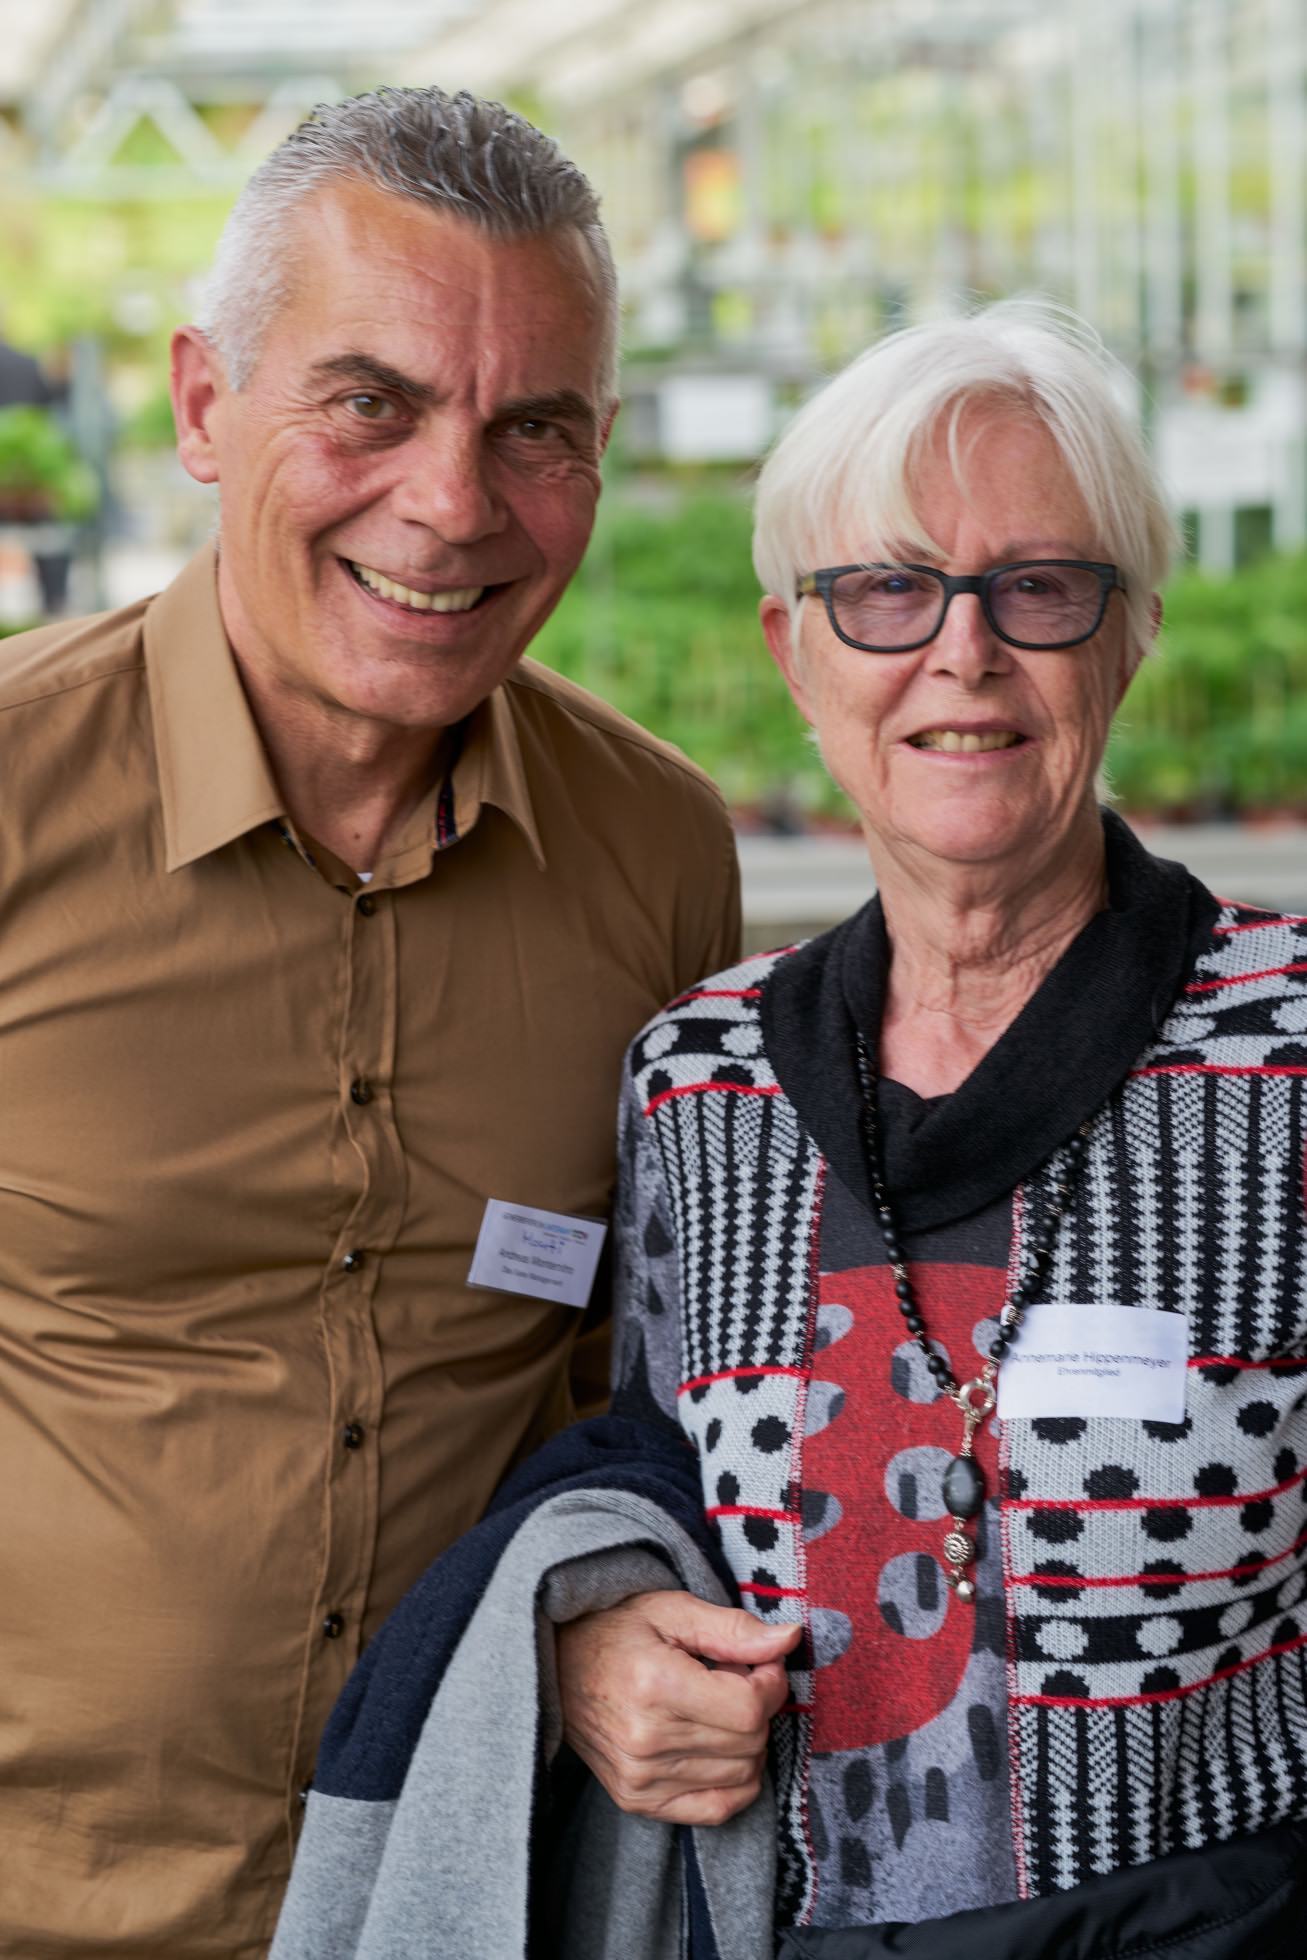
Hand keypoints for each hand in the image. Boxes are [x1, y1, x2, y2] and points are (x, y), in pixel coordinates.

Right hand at [556, 1589, 800, 1824]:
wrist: (553, 1667)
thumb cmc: (615, 1630)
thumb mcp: (672, 1611)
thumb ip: (732, 1629)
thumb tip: (790, 1639)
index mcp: (656, 1687)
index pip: (750, 1709)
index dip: (770, 1682)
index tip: (759, 1663)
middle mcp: (646, 1741)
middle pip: (750, 1743)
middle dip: (757, 1708)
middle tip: (731, 1679)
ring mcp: (639, 1779)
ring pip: (741, 1776)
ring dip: (745, 1742)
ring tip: (713, 1708)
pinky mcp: (637, 1801)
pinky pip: (716, 1809)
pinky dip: (734, 1781)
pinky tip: (717, 1747)